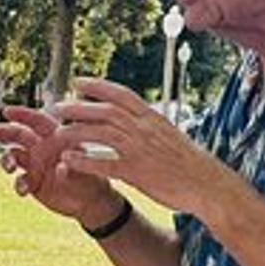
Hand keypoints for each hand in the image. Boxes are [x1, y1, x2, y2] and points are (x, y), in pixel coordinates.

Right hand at [0, 105, 121, 224]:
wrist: (92, 200)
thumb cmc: (92, 175)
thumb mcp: (86, 167)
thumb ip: (71, 165)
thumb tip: (60, 167)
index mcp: (54, 136)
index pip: (36, 120)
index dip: (21, 114)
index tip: (6, 111)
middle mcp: (40, 148)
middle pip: (15, 136)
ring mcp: (34, 165)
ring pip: (13, 157)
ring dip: (7, 160)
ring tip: (10, 167)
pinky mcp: (33, 183)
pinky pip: (19, 181)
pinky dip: (18, 184)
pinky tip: (23, 189)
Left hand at [48, 78, 240, 218]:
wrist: (207, 184)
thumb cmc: (189, 162)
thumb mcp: (169, 135)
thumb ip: (149, 125)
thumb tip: (135, 116)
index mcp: (152, 118)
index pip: (121, 94)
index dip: (97, 86)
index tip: (77, 82)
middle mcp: (145, 129)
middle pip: (105, 110)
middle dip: (78, 106)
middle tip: (56, 106)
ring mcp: (140, 149)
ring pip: (102, 132)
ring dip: (76, 130)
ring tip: (56, 131)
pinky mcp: (137, 172)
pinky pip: (104, 164)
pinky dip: (84, 160)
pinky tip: (67, 159)